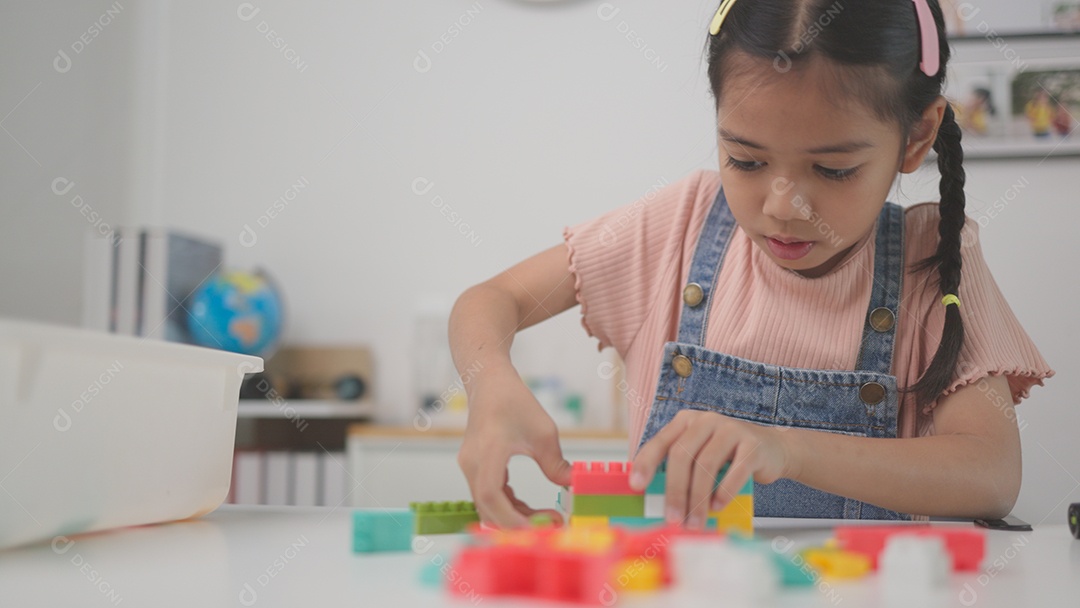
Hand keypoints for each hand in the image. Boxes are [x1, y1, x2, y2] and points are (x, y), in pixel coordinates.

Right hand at [457, 369, 571, 527]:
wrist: (489, 382)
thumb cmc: (514, 402)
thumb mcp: (544, 433)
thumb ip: (556, 465)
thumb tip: (572, 488)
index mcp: (488, 453)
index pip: (491, 497)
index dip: (513, 518)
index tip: (539, 528)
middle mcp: (472, 464)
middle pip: (488, 508)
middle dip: (518, 523)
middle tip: (551, 524)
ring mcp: (470, 468)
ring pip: (488, 505)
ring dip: (514, 515)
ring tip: (545, 516)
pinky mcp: (474, 468)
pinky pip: (488, 495)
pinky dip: (507, 504)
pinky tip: (527, 506)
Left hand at [630, 409, 791, 529]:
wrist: (772, 450)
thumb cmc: (727, 457)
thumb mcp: (699, 455)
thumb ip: (679, 468)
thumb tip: (654, 498)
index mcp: (685, 422)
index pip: (660, 442)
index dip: (646, 463)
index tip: (637, 486)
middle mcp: (705, 421)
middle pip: (681, 455)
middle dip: (675, 490)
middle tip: (673, 518)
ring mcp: (730, 429)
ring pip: (706, 464)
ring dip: (698, 498)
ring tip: (695, 521)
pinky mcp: (752, 444)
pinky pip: (736, 470)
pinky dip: (724, 491)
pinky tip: (717, 506)